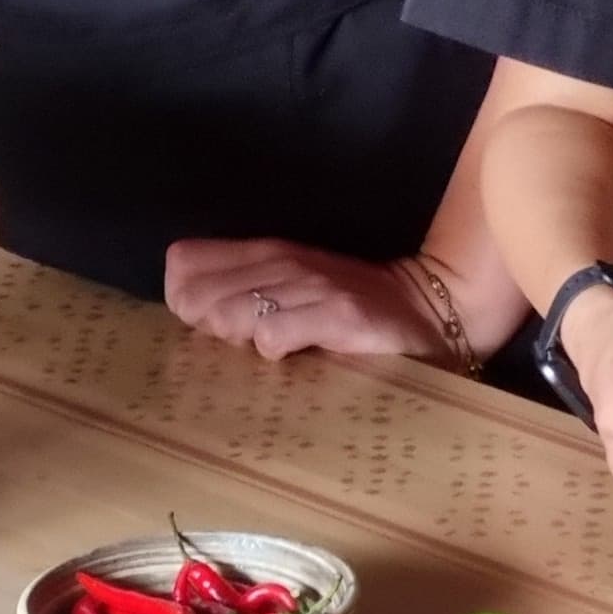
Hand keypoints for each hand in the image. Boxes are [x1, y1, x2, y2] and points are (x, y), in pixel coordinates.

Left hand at [164, 238, 442, 360]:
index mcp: (265, 253)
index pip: (183, 263)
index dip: (185, 300)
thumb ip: (242, 299)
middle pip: (195, 297)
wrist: (429, 310)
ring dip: (237, 342)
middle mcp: (282, 262)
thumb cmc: (351, 309)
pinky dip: (273, 354)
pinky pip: (272, 337)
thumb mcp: (293, 290)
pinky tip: (294, 361)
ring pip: (227, 316)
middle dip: (204, 329)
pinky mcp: (340, 316)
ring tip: (267, 353)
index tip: (209, 326)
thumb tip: (192, 322)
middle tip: (239, 346)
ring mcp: (311, 287)